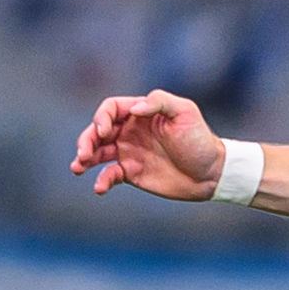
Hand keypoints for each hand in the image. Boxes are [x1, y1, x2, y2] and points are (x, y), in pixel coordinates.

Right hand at [70, 89, 223, 201]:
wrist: (211, 173)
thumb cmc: (199, 139)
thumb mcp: (185, 112)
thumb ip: (159, 102)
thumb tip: (134, 108)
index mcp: (141, 113)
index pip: (110, 109)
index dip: (101, 118)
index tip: (104, 132)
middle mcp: (131, 131)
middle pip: (97, 130)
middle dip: (86, 139)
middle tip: (83, 153)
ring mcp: (129, 152)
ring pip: (97, 152)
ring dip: (84, 158)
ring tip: (77, 167)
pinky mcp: (132, 173)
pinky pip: (109, 175)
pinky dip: (101, 180)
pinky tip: (99, 187)